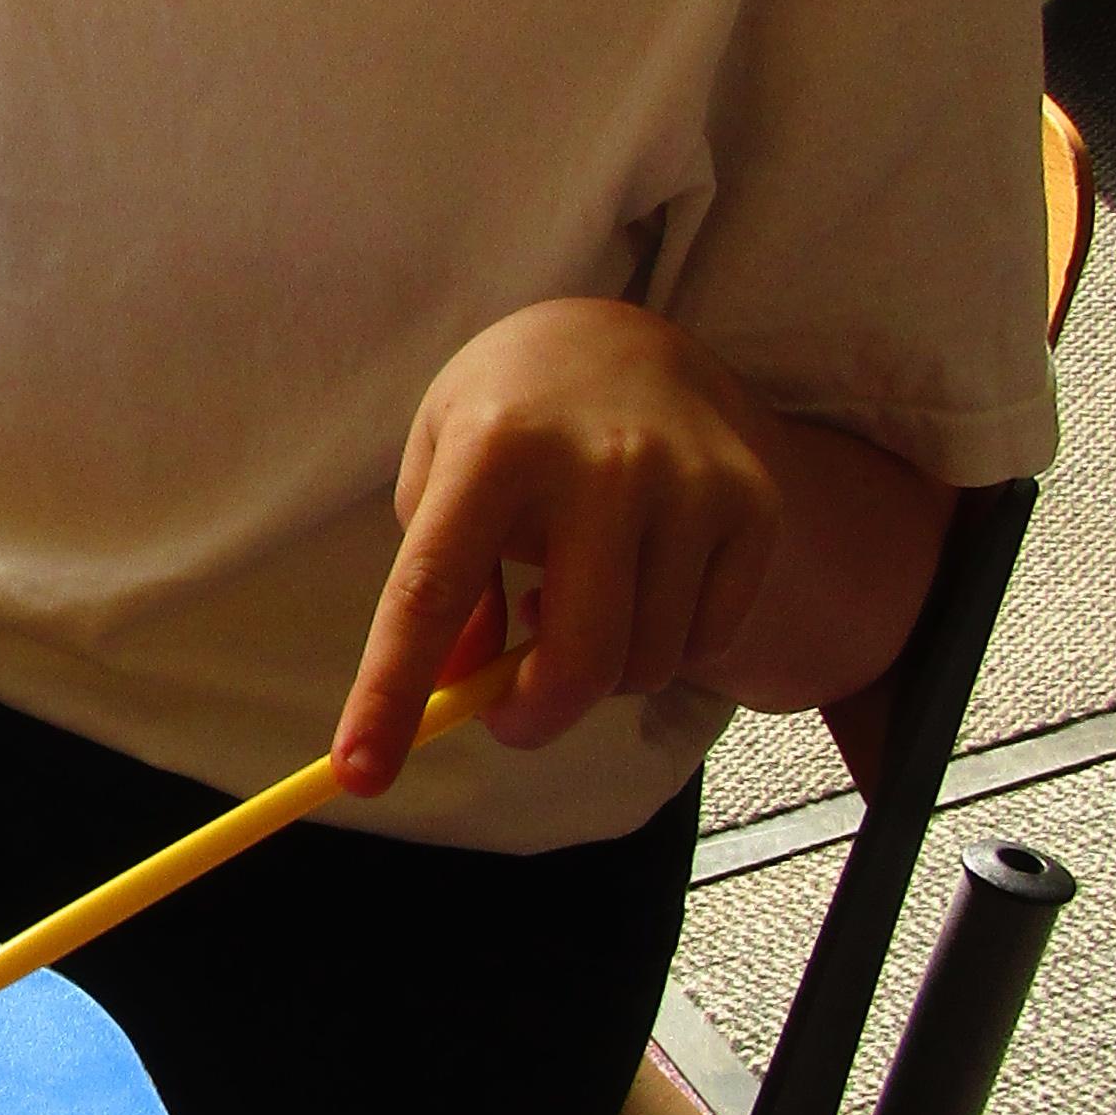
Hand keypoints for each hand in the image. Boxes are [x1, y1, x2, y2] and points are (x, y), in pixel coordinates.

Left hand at [331, 301, 784, 794]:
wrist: (625, 341)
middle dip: (532, 717)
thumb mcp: (440, 472)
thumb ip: (438, 582)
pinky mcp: (752, 504)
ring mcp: (690, 482)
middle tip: (508, 715)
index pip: (433, 594)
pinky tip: (633, 586)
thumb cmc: (508, 420)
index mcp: (497, 446)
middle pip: (577, 658)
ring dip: (600, 672)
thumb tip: (457, 685)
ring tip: (571, 604)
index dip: (392, 693)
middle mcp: (604, 462)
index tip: (363, 773)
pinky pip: (704, 641)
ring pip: (645, 663)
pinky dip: (662, 646)